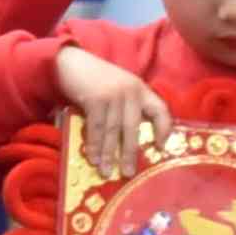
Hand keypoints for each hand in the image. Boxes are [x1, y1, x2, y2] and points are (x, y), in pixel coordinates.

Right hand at [54, 44, 172, 181]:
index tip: (161, 147)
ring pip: (113, 131)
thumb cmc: (95, 78)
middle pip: (133, 128)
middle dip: (129, 153)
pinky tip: (93, 159)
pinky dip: (94, 145)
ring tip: (107, 172)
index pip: (160, 109)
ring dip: (108, 154)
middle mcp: (130, 91)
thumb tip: (128, 139)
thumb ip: (127, 105)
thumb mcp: (119, 86)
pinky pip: (96, 128)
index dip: (164, 129)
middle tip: (128, 173)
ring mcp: (113, 95)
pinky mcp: (95, 99)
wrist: (71, 61)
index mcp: (140, 88)